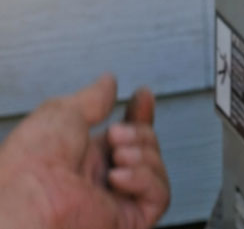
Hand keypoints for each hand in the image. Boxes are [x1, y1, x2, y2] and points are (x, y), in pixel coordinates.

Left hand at [0, 75, 169, 228]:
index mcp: (81, 157)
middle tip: (117, 134)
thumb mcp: (61, 113)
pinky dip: (144, 179)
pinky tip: (119, 177)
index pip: (124, 135)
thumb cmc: (31, 164)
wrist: (29, 202)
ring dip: (142, 153)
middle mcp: (99, 179)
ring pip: (156, 167)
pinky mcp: (131, 218)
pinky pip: (160, 193)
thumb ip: (92, 98)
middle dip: (140, 131)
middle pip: (145, 146)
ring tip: (117, 155)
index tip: (142, 97)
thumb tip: (108, 82)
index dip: (139, 114)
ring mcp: (116, 199)